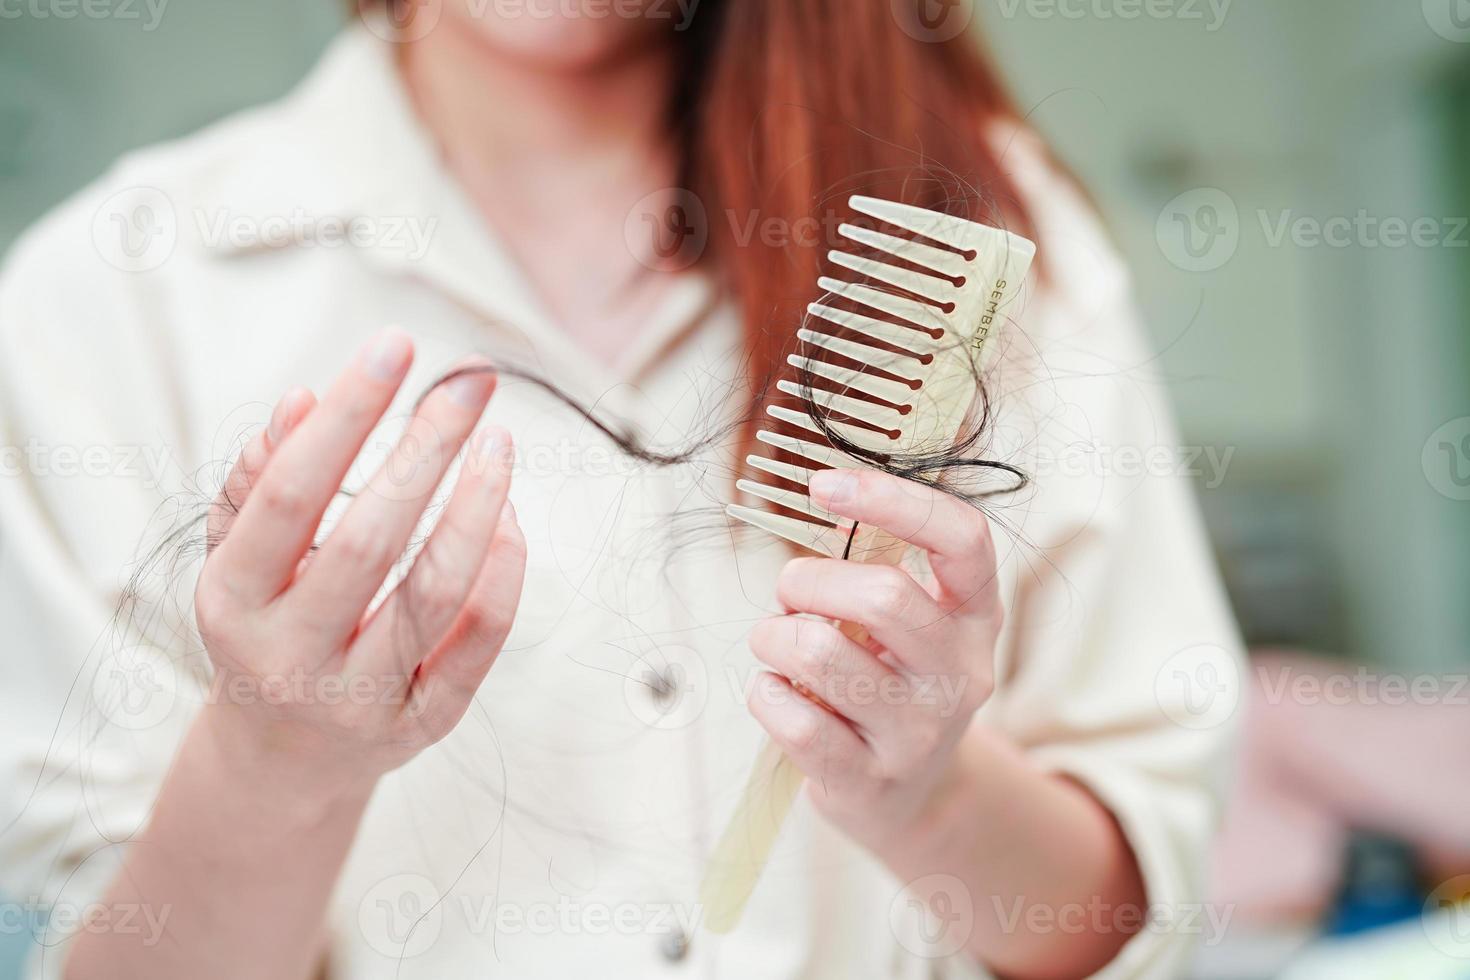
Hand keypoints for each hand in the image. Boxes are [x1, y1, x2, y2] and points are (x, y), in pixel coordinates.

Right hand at [193, 329, 525, 797]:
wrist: (281, 759)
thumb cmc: (266, 627)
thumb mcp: (238, 558)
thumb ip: (259, 479)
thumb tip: (304, 399)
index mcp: (232, 600)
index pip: (291, 494)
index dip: (347, 416)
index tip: (396, 347)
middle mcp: (291, 656)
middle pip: (371, 542)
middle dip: (426, 449)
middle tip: (470, 381)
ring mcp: (359, 699)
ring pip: (435, 595)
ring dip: (477, 508)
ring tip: (498, 442)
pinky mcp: (422, 725)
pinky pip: (477, 644)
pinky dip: (502, 574)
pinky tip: (508, 518)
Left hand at [745, 467, 999, 856]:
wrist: (910, 800)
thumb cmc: (892, 683)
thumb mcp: (912, 623)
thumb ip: (879, 563)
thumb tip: (822, 498)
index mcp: (976, 614)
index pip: (962, 538)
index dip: (893, 499)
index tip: (825, 484)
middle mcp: (961, 672)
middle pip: (883, 595)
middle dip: (807, 581)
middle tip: (788, 595)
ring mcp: (918, 732)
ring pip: (820, 653)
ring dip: (772, 637)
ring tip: (775, 645)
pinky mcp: (868, 780)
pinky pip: (792, 718)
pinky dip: (765, 693)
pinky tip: (777, 693)